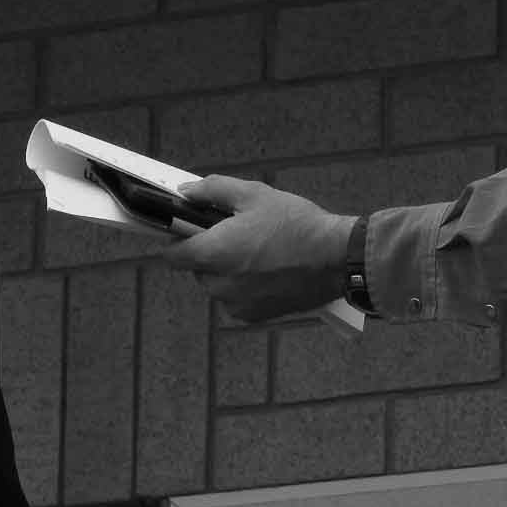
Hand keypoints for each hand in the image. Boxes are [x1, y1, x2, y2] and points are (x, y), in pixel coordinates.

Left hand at [163, 176, 356, 322]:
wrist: (336, 259)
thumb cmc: (296, 223)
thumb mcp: (254, 194)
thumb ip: (212, 190)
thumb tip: (185, 192)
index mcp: (213, 253)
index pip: (170, 254)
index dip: (173, 239)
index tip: (183, 229)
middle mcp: (219, 284)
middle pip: (195, 268)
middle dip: (208, 251)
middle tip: (235, 233)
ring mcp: (235, 304)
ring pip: (216, 284)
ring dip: (226, 270)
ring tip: (257, 251)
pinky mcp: (253, 316)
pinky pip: (234, 299)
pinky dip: (243, 286)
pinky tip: (266, 270)